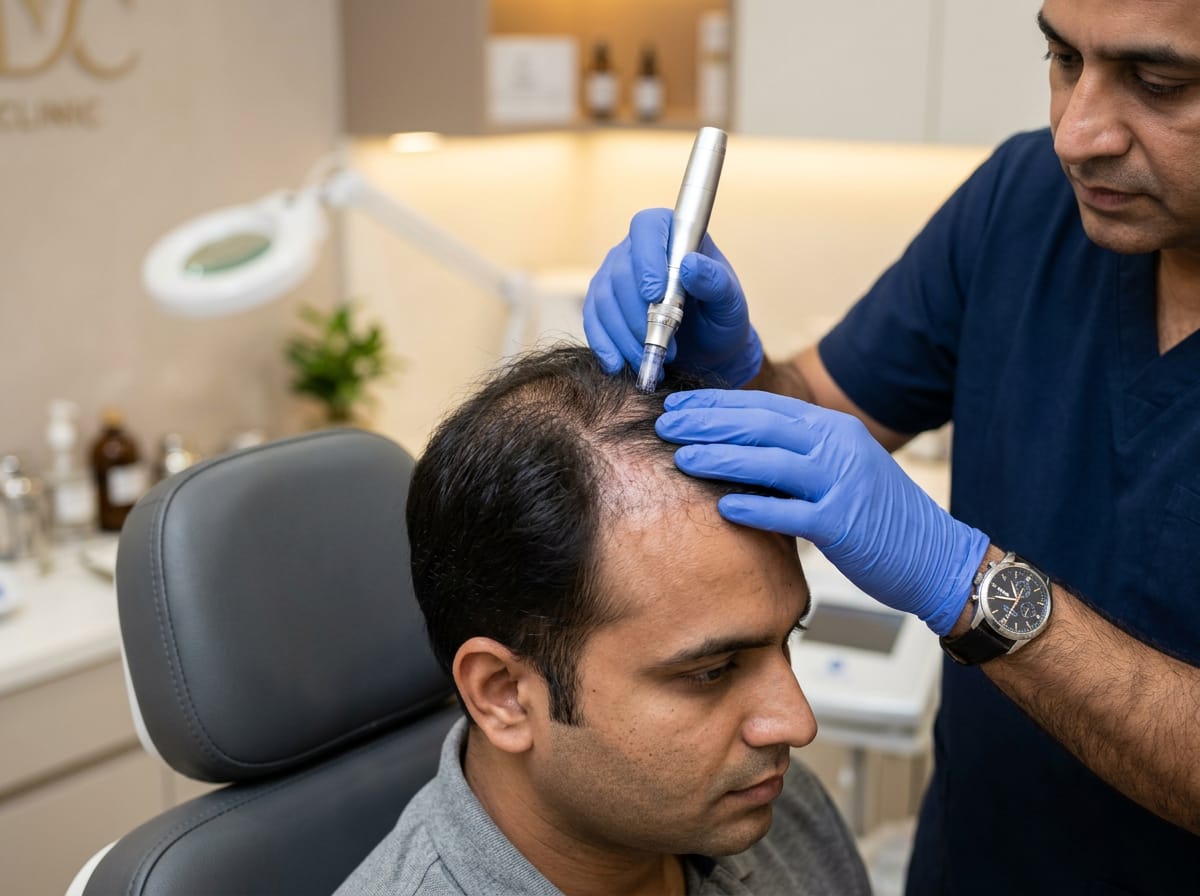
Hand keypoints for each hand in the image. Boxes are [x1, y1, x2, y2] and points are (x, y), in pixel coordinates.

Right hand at [583, 208, 763, 386]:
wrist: (709, 348)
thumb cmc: (721, 317)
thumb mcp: (730, 302)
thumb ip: (715, 282)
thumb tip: (690, 265)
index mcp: (671, 233)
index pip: (647, 227)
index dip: (647, 259)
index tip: (655, 295)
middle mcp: (636, 249)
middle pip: (621, 271)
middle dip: (638, 314)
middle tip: (662, 344)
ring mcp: (615, 276)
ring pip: (604, 299)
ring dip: (622, 334)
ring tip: (647, 359)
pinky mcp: (602, 305)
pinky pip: (592, 320)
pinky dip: (604, 345)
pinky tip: (618, 364)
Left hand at [656, 389, 989, 635]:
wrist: (937, 556)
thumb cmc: (878, 516)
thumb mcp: (839, 469)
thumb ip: (795, 453)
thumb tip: (735, 444)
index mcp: (833, 429)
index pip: (763, 406)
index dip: (716, 404)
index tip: (676, 404)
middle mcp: (838, 447)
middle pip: (761, 425)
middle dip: (708, 422)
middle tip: (665, 424)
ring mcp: (842, 484)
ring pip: (771, 462)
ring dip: (721, 458)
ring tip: (682, 457)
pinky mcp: (845, 525)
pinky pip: (792, 513)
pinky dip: (757, 508)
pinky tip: (723, 507)